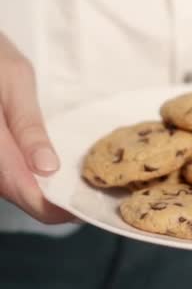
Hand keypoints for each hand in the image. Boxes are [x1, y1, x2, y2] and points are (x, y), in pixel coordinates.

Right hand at [0, 33, 72, 222]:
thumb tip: (46, 169)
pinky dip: (23, 177)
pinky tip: (47, 174)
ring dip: (36, 192)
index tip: (80, 210)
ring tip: (72, 188)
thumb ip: (28, 126)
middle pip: (11, 191)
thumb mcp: (16, 80)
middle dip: (46, 203)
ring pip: (5, 184)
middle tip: (84, 199)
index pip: (18, 188)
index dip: (50, 208)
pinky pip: (1, 172)